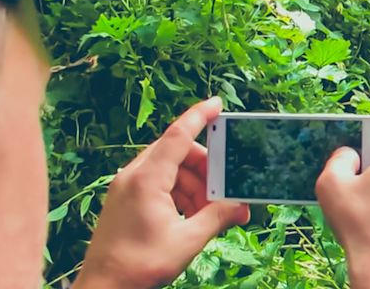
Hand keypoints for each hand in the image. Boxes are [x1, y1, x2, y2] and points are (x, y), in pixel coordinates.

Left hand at [73, 97, 249, 288]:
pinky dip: (181, 195)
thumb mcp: (187, 241)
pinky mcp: (127, 200)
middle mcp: (134, 176)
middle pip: (179, 155)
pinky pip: (161, 185)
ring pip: (172, 171)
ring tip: (210, 213)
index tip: (217, 104)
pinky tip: (192, 217)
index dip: (199, 116)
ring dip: (195, 187)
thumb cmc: (138, 265)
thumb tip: (242, 207)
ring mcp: (128, 187)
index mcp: (146, 179)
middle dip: (206, 170)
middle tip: (226, 191)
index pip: (177, 136)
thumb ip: (217, 217)